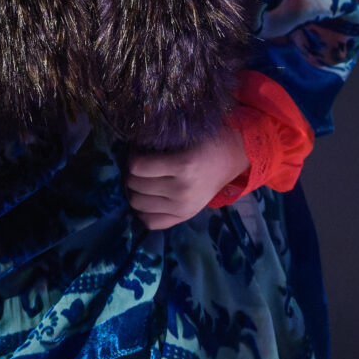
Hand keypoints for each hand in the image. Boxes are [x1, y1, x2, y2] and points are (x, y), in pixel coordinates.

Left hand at [125, 122, 249, 229]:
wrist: (230, 160)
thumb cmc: (204, 144)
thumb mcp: (182, 136)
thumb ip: (157, 144)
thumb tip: (128, 151)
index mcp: (183, 165)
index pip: (136, 167)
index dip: (133, 157)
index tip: (138, 153)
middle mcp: (182, 190)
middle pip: (135, 185)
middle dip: (131, 174)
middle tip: (139, 167)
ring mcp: (183, 207)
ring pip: (137, 204)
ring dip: (134, 191)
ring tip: (143, 181)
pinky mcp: (184, 217)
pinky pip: (150, 222)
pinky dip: (143, 211)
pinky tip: (148, 199)